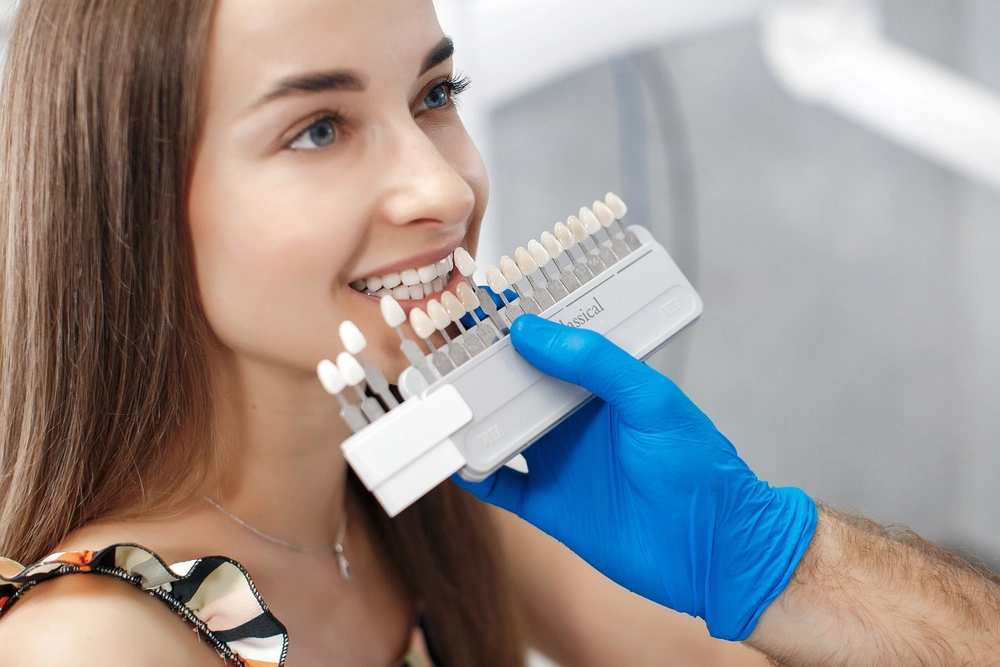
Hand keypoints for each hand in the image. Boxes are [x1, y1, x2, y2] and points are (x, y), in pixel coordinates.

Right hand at [453, 315, 816, 640]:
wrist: (713, 549)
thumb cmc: (700, 468)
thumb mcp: (651, 401)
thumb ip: (596, 362)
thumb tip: (533, 331)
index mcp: (600, 386)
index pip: (550, 345)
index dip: (516, 324)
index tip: (480, 303)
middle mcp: (573, 419)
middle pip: (515, 385)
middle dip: (479, 368)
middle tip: (441, 348)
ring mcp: (558, 462)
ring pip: (500, 431)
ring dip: (470, 417)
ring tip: (436, 398)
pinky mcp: (547, 506)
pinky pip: (498, 487)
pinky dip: (472, 474)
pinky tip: (453, 458)